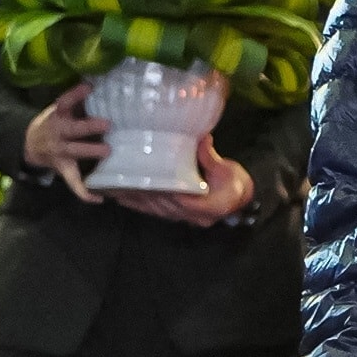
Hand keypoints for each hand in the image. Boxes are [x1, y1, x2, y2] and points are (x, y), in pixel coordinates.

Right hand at [22, 82, 109, 202]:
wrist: (29, 144)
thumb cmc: (55, 122)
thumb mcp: (61, 109)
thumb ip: (78, 100)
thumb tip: (98, 80)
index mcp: (57, 116)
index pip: (64, 102)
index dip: (75, 94)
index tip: (89, 86)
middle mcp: (57, 133)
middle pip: (72, 130)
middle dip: (88, 127)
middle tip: (107, 123)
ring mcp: (59, 152)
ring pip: (74, 152)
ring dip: (90, 151)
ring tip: (107, 151)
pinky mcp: (63, 168)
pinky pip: (73, 183)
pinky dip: (84, 192)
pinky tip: (99, 198)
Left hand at [107, 136, 252, 226]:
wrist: (240, 197)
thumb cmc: (236, 183)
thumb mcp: (227, 168)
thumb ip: (210, 156)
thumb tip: (201, 137)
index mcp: (211, 206)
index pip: (183, 202)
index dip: (166, 193)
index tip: (150, 182)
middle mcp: (195, 216)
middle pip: (165, 207)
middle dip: (144, 195)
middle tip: (124, 182)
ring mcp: (186, 218)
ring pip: (158, 211)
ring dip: (138, 202)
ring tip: (117, 190)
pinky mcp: (179, 216)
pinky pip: (157, 213)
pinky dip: (140, 206)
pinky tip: (124, 200)